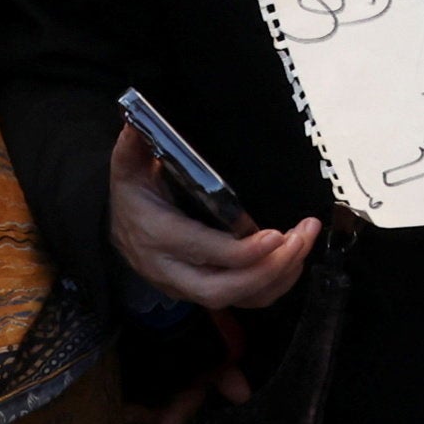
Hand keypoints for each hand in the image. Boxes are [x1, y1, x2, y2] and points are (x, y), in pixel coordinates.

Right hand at [105, 122, 317, 310]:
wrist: (118, 227)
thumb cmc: (132, 196)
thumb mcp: (127, 169)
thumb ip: (132, 147)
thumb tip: (135, 124)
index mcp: (158, 236)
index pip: (204, 252)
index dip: (243, 251)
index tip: (276, 234)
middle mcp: (173, 269)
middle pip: (224, 289)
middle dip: (270, 269)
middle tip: (301, 238)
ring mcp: (189, 286)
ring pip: (239, 297)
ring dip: (280, 275)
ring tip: (305, 241)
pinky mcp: (204, 291)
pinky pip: (244, 299)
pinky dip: (275, 284)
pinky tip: (293, 258)